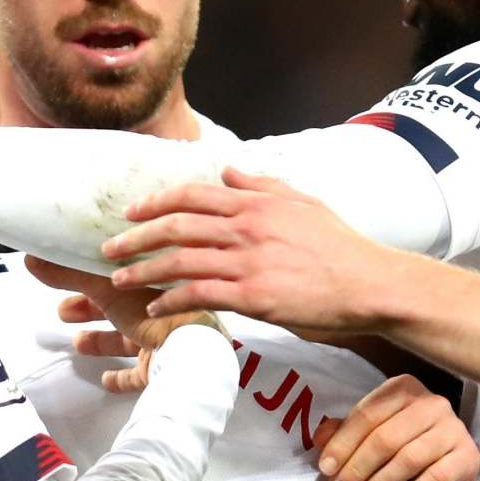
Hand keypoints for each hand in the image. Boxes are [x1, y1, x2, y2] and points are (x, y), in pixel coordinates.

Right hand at [25, 259, 219, 392]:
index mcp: (154, 281)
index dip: (93, 273)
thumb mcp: (106, 287)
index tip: (70, 273)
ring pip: (129, 339)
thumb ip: (70, 274)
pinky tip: (106, 378)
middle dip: (90, 308)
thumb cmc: (153, 311)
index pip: (121, 272)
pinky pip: (142, 374)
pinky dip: (123, 376)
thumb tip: (31, 258)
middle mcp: (163, 309)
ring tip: (77, 342)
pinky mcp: (164, 370)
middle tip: (63, 311)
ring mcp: (166, 341)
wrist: (189, 354)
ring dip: (102, 340)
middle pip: (121, 306)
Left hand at [100, 169, 403, 332]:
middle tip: (110, 248)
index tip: (132, 213)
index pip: (192, 195)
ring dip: (143, 270)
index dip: (156, 202)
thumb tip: (229, 171)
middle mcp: (246, 228)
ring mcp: (248, 262)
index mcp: (256, 203)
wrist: (369, 284)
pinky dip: (171, 301)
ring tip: (120, 280)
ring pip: (180, 261)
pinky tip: (155, 309)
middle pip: (176, 226)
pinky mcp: (253, 296)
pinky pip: (199, 295)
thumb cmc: (342, 247)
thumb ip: (263, 185)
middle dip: (136, 237)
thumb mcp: (303, 203)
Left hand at [315, 374, 478, 480]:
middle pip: (385, 437)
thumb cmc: (405, 447)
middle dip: (356, 468)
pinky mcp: (468, 456)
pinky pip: (436, 477)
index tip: (325, 469)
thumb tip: (319, 439)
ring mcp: (453, 428)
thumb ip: (344, 433)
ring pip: (409, 458)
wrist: (450, 469)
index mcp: (403, 388)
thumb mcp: (371, 435)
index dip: (342, 443)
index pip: (367, 414)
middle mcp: (432, 402)